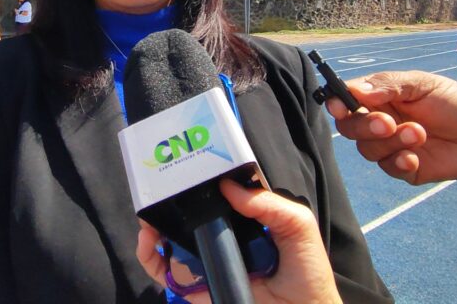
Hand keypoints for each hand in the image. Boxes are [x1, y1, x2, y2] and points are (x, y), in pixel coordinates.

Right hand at [136, 180, 341, 303]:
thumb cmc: (307, 274)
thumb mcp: (298, 227)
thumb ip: (268, 204)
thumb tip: (228, 185)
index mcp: (245, 219)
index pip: (216, 195)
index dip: (197, 182)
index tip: (181, 170)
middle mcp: (223, 236)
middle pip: (187, 215)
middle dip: (167, 202)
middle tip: (156, 194)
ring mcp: (207, 260)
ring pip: (170, 240)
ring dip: (153, 227)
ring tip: (149, 221)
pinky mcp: (196, 286)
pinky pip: (167, 271)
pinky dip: (151, 257)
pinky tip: (151, 245)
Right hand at [326, 71, 456, 184]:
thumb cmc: (453, 102)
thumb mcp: (423, 84)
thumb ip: (389, 85)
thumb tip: (355, 90)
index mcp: (379, 98)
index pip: (347, 100)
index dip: (337, 103)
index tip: (340, 106)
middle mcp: (378, 122)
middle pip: (349, 128)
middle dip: (364, 126)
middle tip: (388, 123)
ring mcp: (389, 147)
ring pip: (367, 149)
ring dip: (391, 142)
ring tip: (419, 134)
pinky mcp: (403, 168)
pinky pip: (388, 168)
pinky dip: (399, 161)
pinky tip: (416, 156)